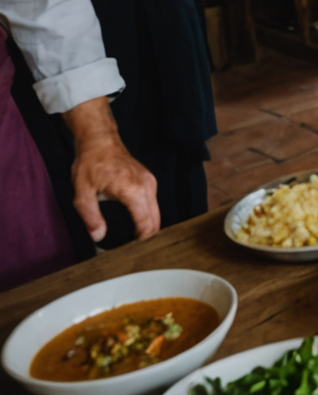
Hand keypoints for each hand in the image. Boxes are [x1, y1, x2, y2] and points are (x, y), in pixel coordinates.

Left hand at [62, 97, 158, 241]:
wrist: (100, 141)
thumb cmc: (90, 165)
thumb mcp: (82, 194)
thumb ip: (91, 218)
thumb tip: (98, 237)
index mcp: (134, 191)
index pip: (146, 224)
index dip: (139, 241)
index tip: (130, 252)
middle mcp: (148, 187)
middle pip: (156, 221)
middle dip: (146, 237)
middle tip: (131, 250)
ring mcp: (151, 182)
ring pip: (157, 213)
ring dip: (148, 227)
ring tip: (132, 239)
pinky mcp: (150, 181)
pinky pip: (153, 204)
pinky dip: (148, 216)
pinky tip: (135, 223)